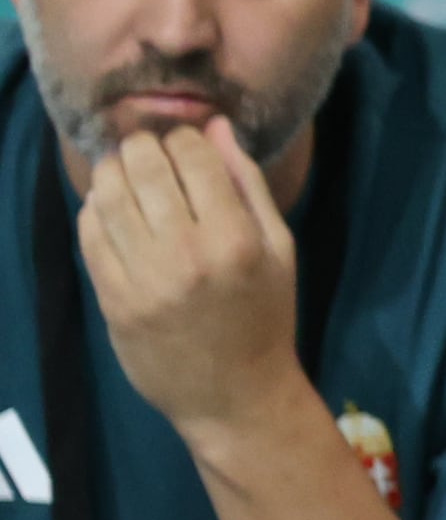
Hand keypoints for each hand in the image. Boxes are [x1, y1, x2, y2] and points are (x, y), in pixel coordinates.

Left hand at [76, 129, 303, 445]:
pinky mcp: (114, 302)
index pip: (195, 158)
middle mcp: (187, 255)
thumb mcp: (279, 247)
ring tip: (122, 168)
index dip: (186, 137)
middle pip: (146, 170)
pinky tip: (109, 207)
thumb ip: (248, 184)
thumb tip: (216, 126)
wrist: (234, 393)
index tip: (186, 140)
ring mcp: (144, 280)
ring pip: (110, 198)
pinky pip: (91, 238)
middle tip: (146, 147)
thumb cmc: (266, 316)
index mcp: (237, 238)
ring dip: (112, 171)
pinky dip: (94, 211)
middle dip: (143, 146)